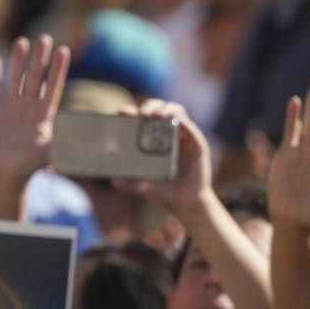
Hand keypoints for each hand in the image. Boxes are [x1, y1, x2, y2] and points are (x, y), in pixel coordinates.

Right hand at [0, 35, 69, 185]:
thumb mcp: (51, 152)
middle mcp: (30, 108)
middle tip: (45, 38)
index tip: (64, 51)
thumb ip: (64, 142)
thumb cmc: (30, 166)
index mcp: (45, 115)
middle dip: (40, 59)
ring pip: (16, 80)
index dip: (58, 70)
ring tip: (22, 41)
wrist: (6, 175)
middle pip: (36, 78)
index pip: (54, 87)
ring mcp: (13, 109)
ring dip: (19, 61)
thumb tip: (85, 138)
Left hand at [113, 100, 211, 215]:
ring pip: (176, 111)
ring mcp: (182, 137)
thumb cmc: (162, 191)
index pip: (140, 119)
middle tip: (143, 114)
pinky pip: (190, 127)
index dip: (132, 112)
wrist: (185, 201)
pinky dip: (183, 121)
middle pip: (158, 109)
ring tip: (158, 116)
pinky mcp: (196, 143)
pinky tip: (176, 120)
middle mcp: (166, 134)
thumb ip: (128, 185)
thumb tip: (114, 180)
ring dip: (167, 109)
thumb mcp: (141, 188)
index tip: (123, 112)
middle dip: (150, 106)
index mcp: (150, 140)